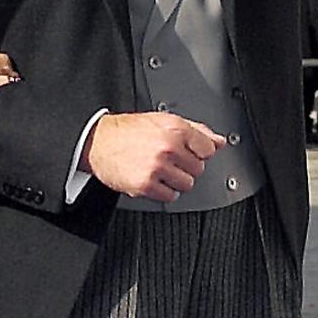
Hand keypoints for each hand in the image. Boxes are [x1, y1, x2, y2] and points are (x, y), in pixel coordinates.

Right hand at [84, 111, 225, 201]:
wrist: (99, 141)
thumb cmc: (129, 131)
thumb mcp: (164, 121)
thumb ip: (196, 131)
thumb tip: (218, 141)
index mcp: (175, 129)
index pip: (208, 149)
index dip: (198, 152)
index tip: (188, 152)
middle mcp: (168, 147)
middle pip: (198, 168)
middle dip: (186, 166)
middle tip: (169, 160)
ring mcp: (157, 167)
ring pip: (186, 184)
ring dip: (175, 180)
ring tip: (160, 170)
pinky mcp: (146, 185)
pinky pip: (170, 196)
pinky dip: (163, 191)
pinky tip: (153, 179)